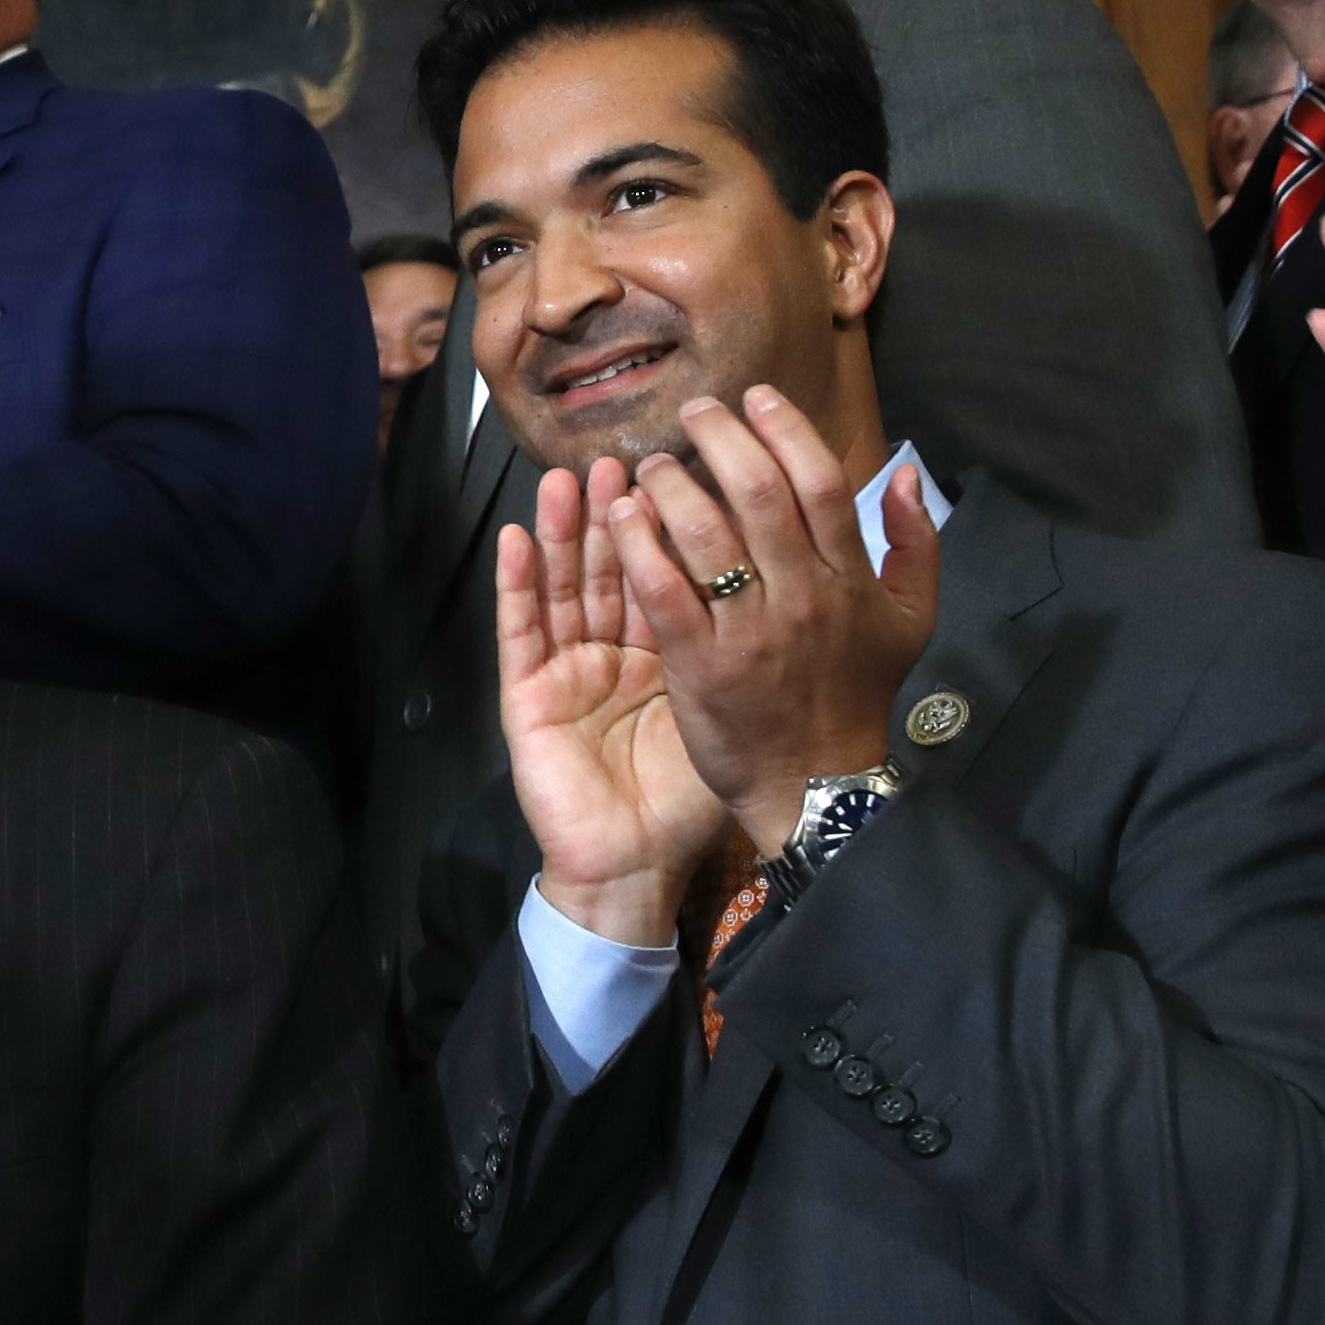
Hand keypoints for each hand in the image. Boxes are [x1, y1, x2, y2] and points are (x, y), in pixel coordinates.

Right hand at [493, 459, 733, 945]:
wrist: (636, 865)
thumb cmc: (690, 798)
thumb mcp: (736, 712)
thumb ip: (760, 650)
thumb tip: (810, 586)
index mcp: (666, 650)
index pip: (668, 571)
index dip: (671, 522)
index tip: (681, 468)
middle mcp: (613, 650)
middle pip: (610, 566)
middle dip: (615, 512)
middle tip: (622, 459)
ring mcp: (567, 669)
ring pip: (562, 585)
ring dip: (560, 531)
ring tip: (563, 479)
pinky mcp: (529, 695)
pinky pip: (521, 632)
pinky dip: (516, 584)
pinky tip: (514, 540)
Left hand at [621, 390, 942, 857]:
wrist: (816, 783)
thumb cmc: (856, 694)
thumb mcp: (910, 620)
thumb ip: (915, 543)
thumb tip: (904, 472)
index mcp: (850, 579)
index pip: (821, 482)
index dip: (786, 429)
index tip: (755, 397)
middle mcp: (803, 596)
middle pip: (759, 494)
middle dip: (720, 439)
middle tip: (692, 413)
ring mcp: (751, 631)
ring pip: (707, 535)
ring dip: (671, 485)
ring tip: (649, 465)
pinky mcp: (703, 666)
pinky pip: (666, 591)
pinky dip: (640, 546)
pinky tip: (623, 516)